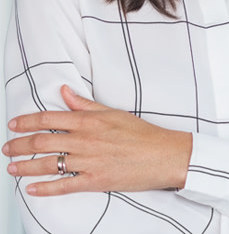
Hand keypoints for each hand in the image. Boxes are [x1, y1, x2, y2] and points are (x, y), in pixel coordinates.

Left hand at [2, 85, 191, 196]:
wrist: (162, 154)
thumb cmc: (141, 133)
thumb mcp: (113, 112)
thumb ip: (85, 104)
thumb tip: (65, 92)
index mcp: (89, 120)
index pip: (49, 119)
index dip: (27, 121)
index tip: (13, 124)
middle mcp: (85, 140)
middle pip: (43, 142)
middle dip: (19, 145)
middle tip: (6, 148)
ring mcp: (88, 162)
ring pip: (49, 164)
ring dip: (25, 166)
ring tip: (11, 167)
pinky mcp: (95, 181)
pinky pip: (64, 186)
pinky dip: (45, 188)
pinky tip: (32, 188)